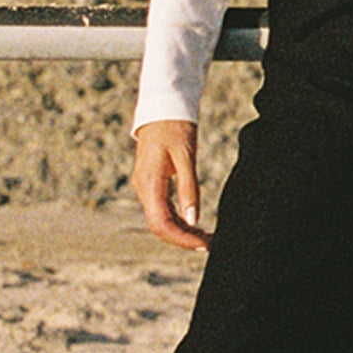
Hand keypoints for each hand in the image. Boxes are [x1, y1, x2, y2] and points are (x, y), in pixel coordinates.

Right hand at [131, 120, 209, 251]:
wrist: (163, 107)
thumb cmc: (175, 127)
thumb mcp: (186, 156)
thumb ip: (189, 188)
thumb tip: (193, 220)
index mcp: (149, 183)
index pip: (161, 223)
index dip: (181, 238)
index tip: (202, 245)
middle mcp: (143, 188)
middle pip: (159, 226)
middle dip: (182, 239)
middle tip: (208, 245)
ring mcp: (146, 186)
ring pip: (160, 219)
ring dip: (182, 231)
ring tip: (206, 237)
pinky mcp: (152, 183)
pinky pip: (162, 208)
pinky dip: (178, 219)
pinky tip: (194, 223)